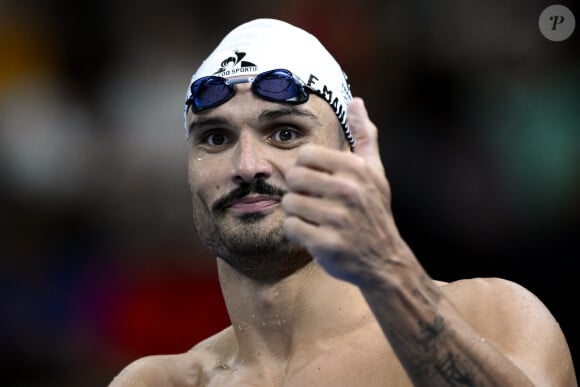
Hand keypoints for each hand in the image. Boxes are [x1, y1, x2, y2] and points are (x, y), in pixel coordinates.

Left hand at [282, 97, 402, 285]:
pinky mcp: (327, 243)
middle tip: (314, 202)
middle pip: (294, 177)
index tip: (318, 181)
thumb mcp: (375, 172)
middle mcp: (349, 191)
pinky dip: (297, 232)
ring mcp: (338, 218)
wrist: (384, 260)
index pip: (305, 154)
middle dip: (298, 190)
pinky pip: (291, 227)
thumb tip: (356, 100)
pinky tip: (313, 234)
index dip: (306, 168)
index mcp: (357, 169)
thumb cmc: (374, 211)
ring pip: (289, 203)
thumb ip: (364, 135)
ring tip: (315, 218)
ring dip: (297, 213)